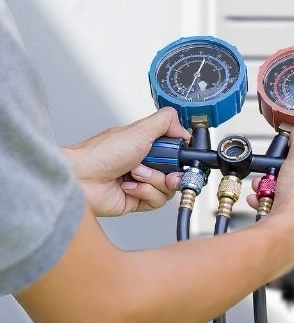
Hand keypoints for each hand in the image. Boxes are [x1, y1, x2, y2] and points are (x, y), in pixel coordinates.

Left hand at [64, 109, 187, 216]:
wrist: (80, 178)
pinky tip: (129, 186)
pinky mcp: (136, 200)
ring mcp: (141, 183)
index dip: (182, 156)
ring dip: (153, 180)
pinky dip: (144, 192)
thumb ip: (166, 121)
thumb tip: (184, 128)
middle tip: (164, 169)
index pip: (177, 152)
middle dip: (171, 172)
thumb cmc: (100, 153)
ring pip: (168, 188)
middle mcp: (145, 164)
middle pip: (177, 172)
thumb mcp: (140, 129)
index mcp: (146, 145)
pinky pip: (156, 201)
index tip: (181, 157)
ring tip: (135, 173)